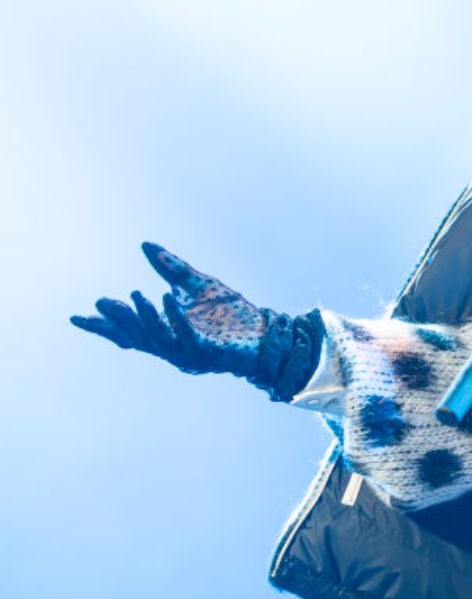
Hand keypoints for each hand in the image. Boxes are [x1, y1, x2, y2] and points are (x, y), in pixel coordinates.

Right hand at [70, 242, 321, 400]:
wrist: (268, 332)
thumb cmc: (233, 315)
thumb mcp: (199, 285)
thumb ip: (172, 269)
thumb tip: (145, 245)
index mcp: (167, 335)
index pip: (129, 333)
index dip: (105, 327)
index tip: (77, 318)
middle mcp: (174, 348)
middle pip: (138, 337)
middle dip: (120, 321)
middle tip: (102, 303)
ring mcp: (191, 354)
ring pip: (160, 339)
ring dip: (146, 318)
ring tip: (136, 295)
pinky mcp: (210, 353)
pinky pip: (189, 336)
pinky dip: (176, 318)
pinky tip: (168, 300)